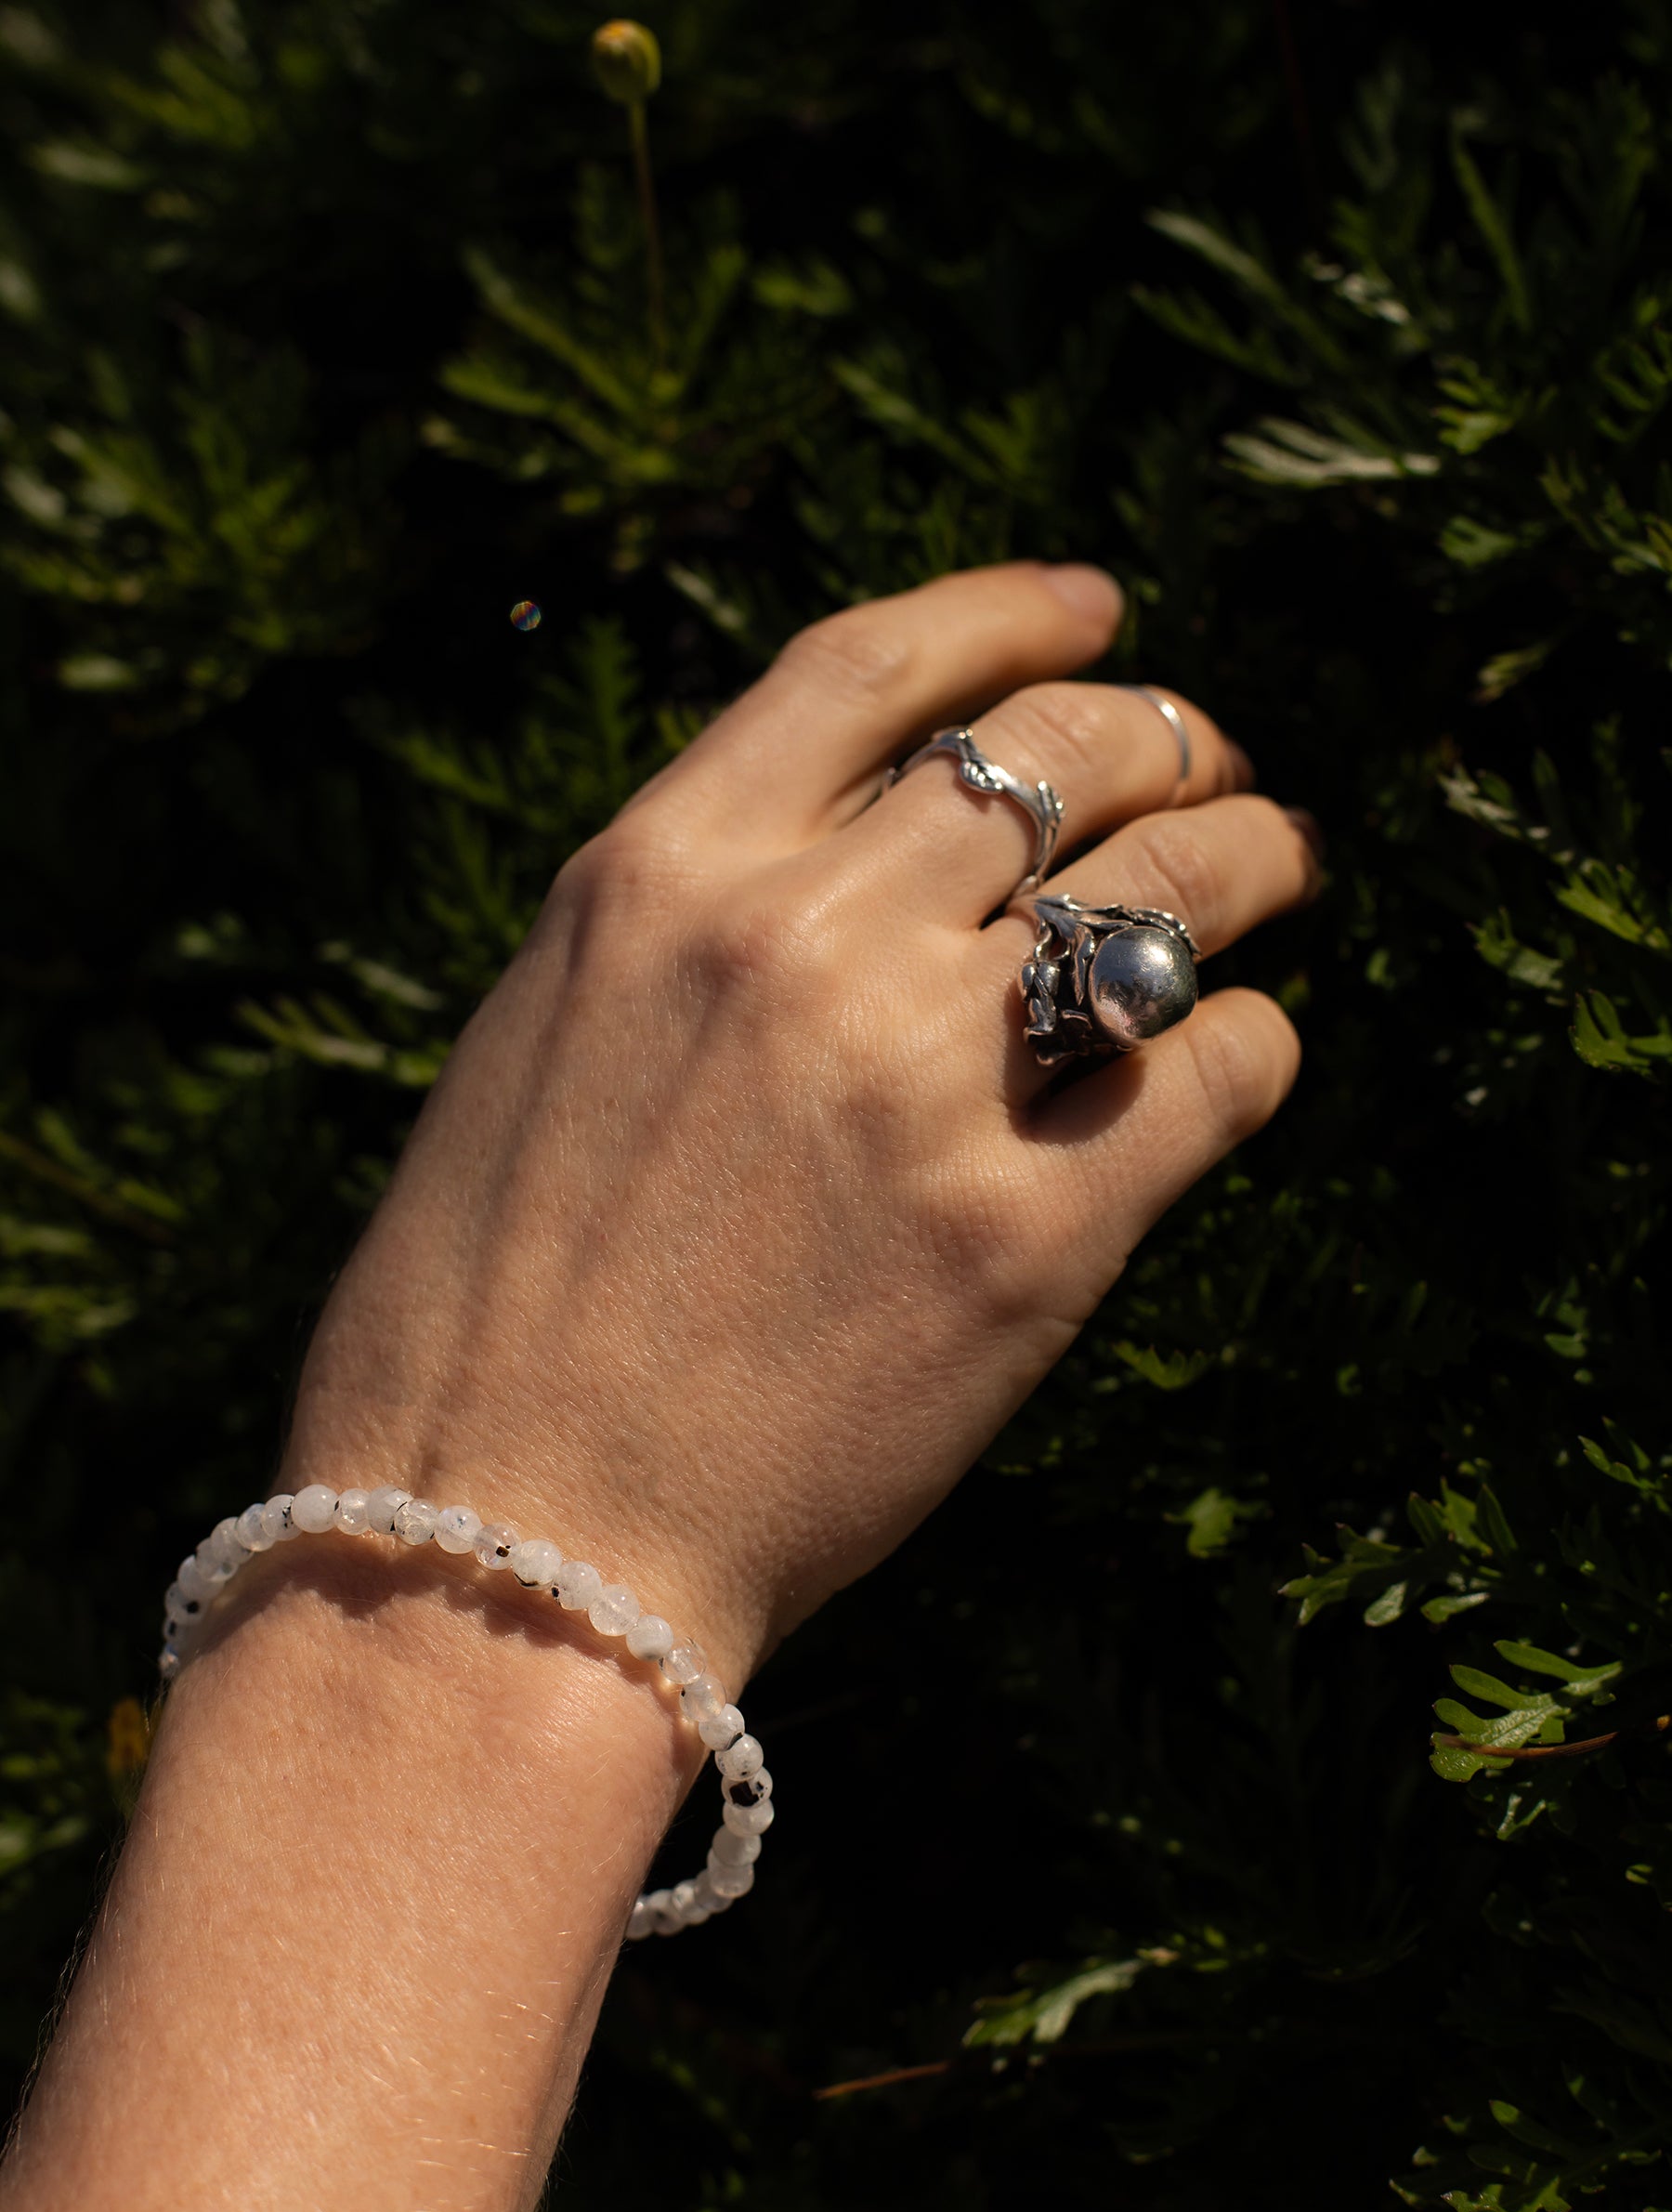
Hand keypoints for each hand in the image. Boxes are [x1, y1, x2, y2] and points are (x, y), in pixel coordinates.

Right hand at [284, 561, 1315, 1688]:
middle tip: (1215, 763)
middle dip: (1168, 734)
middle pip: (1061, 754)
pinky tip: (1241, 1057)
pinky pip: (1214, 1070)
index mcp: (659, 870)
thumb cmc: (484, 1321)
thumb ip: (704, 934)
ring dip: (1252, 859)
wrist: (507, 1543)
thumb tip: (867, 877)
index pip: (877, 668)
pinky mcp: (1031, 1233)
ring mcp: (923, 1076)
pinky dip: (1247, 1046)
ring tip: (1281, 867)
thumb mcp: (551, 1046)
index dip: (1011, 616)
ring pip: (1172, 884)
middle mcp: (803, 933)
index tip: (1095, 610)